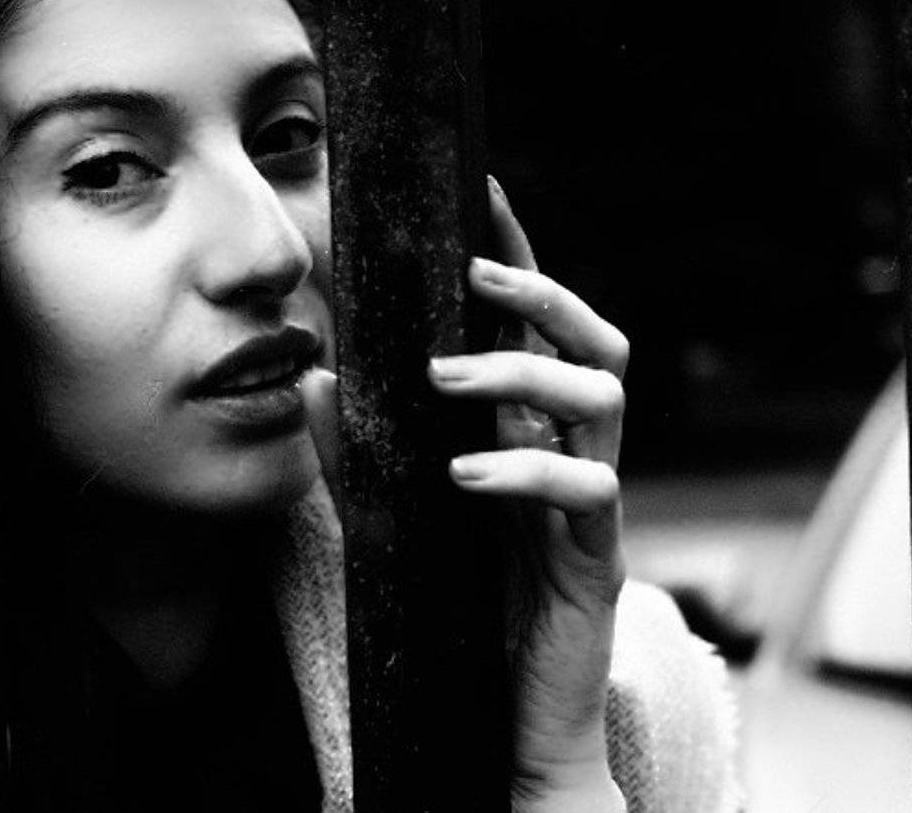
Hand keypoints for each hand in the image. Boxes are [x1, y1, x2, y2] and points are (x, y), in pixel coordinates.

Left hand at [300, 180, 628, 812]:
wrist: (507, 718)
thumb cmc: (458, 606)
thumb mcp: (398, 516)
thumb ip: (357, 452)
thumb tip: (310, 377)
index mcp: (531, 429)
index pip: (536, 325)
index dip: (519, 255)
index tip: (482, 192)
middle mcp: (573, 449)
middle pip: (595, 340)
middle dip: (540, 294)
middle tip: (472, 278)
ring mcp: (592, 500)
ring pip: (600, 398)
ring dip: (524, 371)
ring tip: (446, 376)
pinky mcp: (596, 556)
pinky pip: (587, 491)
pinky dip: (528, 469)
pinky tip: (467, 473)